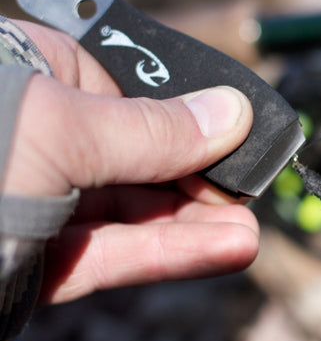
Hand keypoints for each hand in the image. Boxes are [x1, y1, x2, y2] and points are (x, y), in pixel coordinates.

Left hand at [4, 21, 258, 303]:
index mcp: (48, 81)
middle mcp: (53, 140)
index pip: (145, 100)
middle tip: (252, 199)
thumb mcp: (60, 130)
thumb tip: (230, 113)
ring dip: (197, 226)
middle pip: (149, 160)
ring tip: (248, 234)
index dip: (199, 126)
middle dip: (204, 184)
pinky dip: (172, 254)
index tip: (243, 147)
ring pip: (140, 214)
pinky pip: (123, 252)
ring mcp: (53, 202)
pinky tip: (222, 251)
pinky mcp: (51, 259)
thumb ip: (152, 130)